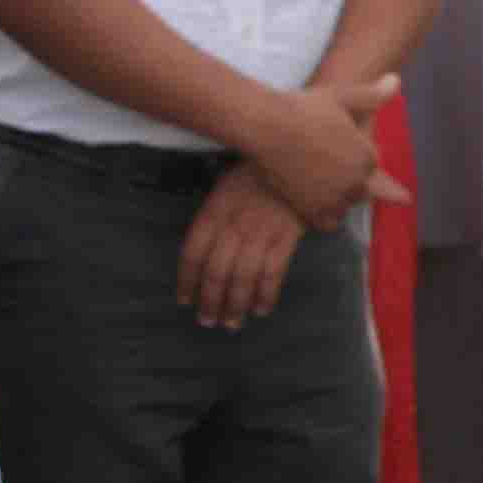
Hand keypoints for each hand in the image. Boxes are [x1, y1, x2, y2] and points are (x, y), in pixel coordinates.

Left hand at [178, 166, 305, 329]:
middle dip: (210, 301)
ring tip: (231, 323)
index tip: (184, 300)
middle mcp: (234, 226)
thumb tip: (203, 250)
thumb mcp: (225, 187)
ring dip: (235, 305)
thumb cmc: (258, 172)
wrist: (298, 159)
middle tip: (207, 321)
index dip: (186, 280)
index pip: (193, 252)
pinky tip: (261, 309)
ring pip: (242, 278)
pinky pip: (273, 274)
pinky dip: (266, 295)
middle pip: (216, 272)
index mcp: (214, 211)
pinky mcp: (286, 239)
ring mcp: (261, 234)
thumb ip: (214, 217)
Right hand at [240, 75, 410, 232]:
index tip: (347, 152)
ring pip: (346, 205)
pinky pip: (328, 222)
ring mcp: (334, 198)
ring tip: (323, 184)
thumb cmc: (305, 107)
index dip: (358, 156)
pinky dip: (326, 215)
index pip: (371, 164)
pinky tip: (315, 203)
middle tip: (331, 166)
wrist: (267, 126)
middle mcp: (356, 182)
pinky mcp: (312, 210)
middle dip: (352, 179)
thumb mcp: (343, 96)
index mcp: (367, 157)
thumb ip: (373, 95)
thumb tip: (397, 81)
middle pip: (362, 188)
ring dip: (340, 198)